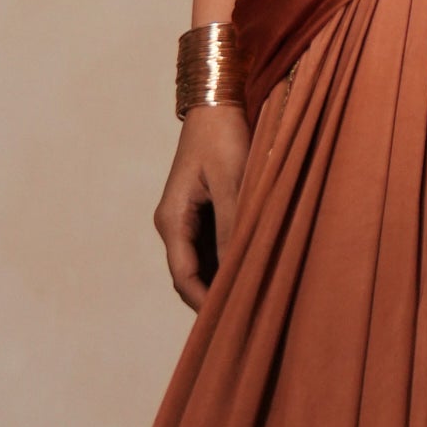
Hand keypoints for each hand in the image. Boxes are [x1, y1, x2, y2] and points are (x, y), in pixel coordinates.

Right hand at [154, 100, 250, 310]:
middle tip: (247, 320)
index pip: (184, 277)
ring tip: (253, 300)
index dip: (205, 303)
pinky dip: (229, 262)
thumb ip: (233, 227)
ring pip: (202, 264)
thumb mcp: (232, 183)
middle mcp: (174, 224)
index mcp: (172, 220)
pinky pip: (212, 248)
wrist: (218, 104)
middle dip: (213, 298)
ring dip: (223, 281)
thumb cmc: (223, 138)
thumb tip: (238, 271)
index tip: (230, 321)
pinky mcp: (202, 213)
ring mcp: (186, 219)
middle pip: (189, 276)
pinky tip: (252, 270)